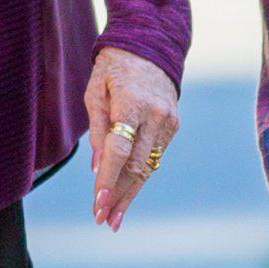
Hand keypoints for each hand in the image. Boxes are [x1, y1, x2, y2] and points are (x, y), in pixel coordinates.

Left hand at [85, 44, 178, 229]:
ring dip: (129, 193)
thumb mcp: (95, 91)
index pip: (119, 149)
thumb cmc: (113, 68)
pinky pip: (154, 157)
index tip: (98, 203)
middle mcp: (156, 115)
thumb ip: (96, 129)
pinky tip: (125, 193)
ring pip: (148, 167)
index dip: (108, 178)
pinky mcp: (173, 126)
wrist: (150, 47)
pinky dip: (139, 176)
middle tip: (102, 220)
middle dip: (118, 196)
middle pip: (136, 166)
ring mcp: (168, 122)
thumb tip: (97, 168)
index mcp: (132, 103)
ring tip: (113, 218)